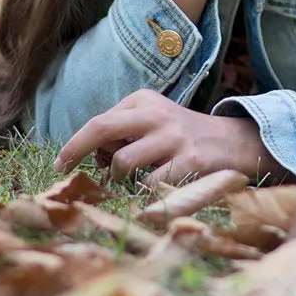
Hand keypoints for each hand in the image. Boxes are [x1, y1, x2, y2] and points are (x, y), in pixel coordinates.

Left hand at [53, 88, 275, 184]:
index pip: (99, 121)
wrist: (233, 143)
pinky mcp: (189, 161)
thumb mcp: (154, 121)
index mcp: (145, 101)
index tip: (62, 163)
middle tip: (62, 170)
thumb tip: (87, 155)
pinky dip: (141, 194)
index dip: (76, 144)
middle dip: (75, 150)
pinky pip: (149, 185)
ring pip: (123, 162)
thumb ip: (123, 131)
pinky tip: (149, 193)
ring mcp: (174, 137)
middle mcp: (157, 114)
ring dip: (118, 179)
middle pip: (102, 128)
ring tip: (130, 182)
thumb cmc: (182, 137)